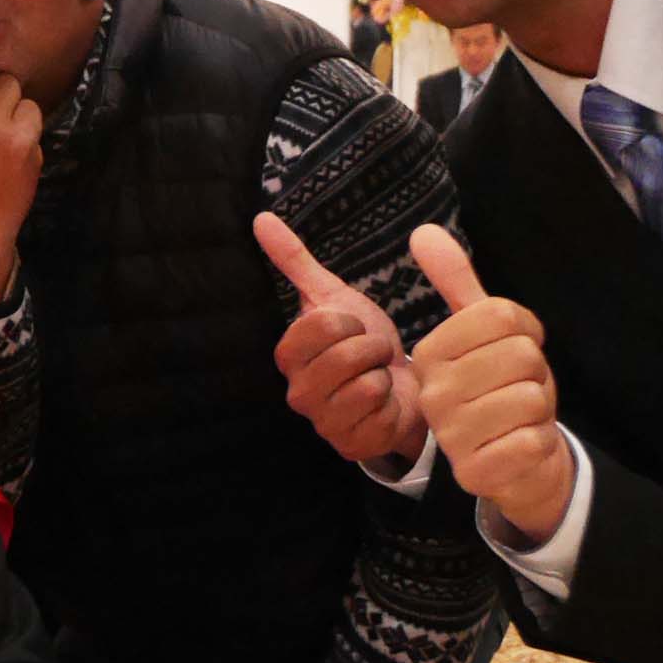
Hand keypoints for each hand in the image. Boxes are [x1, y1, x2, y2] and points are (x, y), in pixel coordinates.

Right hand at [256, 211, 424, 464]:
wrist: (401, 389)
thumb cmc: (365, 344)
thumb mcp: (334, 298)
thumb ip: (296, 261)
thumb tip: (261, 218)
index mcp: (288, 355)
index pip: (322, 325)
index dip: (351, 321)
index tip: (354, 329)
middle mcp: (297, 392)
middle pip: (346, 354)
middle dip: (373, 346)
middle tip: (372, 355)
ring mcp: (322, 422)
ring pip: (364, 383)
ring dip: (384, 374)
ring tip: (379, 378)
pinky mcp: (350, 444)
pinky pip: (379, 409)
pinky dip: (393, 402)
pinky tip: (386, 404)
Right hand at [406, 224, 574, 542]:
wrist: (516, 461)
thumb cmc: (501, 388)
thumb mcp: (484, 332)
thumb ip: (456, 282)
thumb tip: (423, 230)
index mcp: (429, 353)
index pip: (500, 315)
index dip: (525, 330)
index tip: (512, 350)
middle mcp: (431, 392)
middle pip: (521, 354)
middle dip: (535, 372)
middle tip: (516, 389)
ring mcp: (450, 436)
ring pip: (530, 397)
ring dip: (538, 409)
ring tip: (519, 418)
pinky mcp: (474, 473)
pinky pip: (531, 441)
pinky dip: (539, 443)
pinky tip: (520, 447)